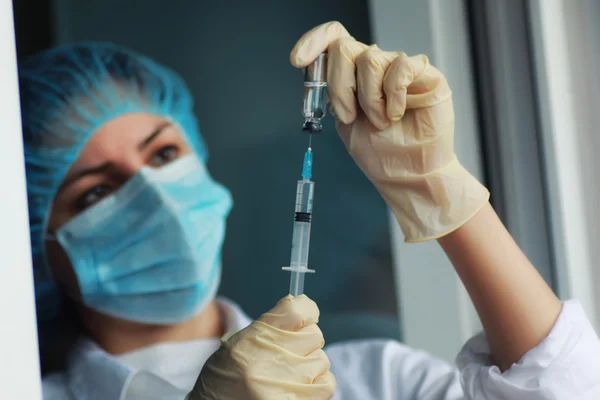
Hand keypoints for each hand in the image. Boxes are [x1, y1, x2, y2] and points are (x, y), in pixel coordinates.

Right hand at [189, 295, 335, 398]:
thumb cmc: (224, 378)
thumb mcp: (237, 343)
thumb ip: (270, 328)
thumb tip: (305, 310)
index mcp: (254, 338)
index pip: (298, 310)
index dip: (306, 311)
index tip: (304, 318)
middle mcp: (270, 360)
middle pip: (315, 335)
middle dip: (305, 342)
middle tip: (289, 353)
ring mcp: (285, 385)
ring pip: (322, 360)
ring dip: (311, 366)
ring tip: (290, 374)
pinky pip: (326, 385)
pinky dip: (317, 385)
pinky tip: (299, 387)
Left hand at [291, 22, 488, 241]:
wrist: (406, 174)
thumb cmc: (379, 151)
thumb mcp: (345, 122)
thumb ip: (332, 94)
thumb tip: (314, 68)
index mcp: (353, 73)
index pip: (332, 38)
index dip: (313, 41)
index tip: (297, 61)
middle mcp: (375, 65)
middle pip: (344, 47)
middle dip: (340, 87)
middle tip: (350, 116)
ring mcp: (399, 67)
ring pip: (370, 59)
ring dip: (369, 99)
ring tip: (381, 122)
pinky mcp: (425, 73)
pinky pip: (401, 67)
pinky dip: (393, 95)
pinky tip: (397, 114)